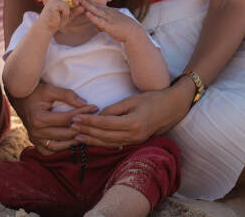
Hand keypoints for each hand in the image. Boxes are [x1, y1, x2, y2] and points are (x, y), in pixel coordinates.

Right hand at [10, 82, 98, 154]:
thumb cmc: (35, 92)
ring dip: (73, 141)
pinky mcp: (35, 142)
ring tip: (85, 133)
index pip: (67, 119)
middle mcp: (36, 132)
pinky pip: (49, 151)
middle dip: (82, 127)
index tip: (94, 107)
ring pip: (58, 146)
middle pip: (65, 134)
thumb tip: (84, 103)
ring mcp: (35, 139)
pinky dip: (60, 149)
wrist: (19, 98)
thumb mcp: (50, 89)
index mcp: (39, 119)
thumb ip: (67, 95)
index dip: (83, 113)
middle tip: (94, 121)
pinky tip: (70, 142)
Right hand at [36, 0, 83, 32]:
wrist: (46, 28)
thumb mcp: (69, 16)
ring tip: (67, 14)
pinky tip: (61, 16)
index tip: (81, 3)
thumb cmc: (57, 21)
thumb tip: (83, 8)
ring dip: (72, 6)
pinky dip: (66, 12)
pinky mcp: (52, 4)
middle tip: (77, 5)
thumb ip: (75, 11)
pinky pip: (65, 6)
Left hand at [70, 83, 191, 148]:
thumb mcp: (133, 100)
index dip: (89, 121)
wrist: (173, 108)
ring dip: (92, 140)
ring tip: (77, 136)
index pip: (105, 124)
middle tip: (72, 126)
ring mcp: (135, 141)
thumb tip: (99, 115)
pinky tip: (92, 141)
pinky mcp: (136, 142)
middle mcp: (134, 135)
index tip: (76, 118)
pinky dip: (102, 143)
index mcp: (133, 123)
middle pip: (105, 136)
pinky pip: (116, 144)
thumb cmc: (153, 100)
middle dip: (87, 131)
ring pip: (109, 143)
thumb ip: (115, 109)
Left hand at [82, 1, 143, 43]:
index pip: (97, 5)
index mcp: (109, 11)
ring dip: (88, 6)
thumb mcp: (112, 24)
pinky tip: (87, 14)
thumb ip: (103, 25)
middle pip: (95, 5)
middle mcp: (108, 13)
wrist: (133, 32)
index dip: (88, 1)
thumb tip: (96, 27)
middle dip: (86, 0)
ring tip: (80, 1)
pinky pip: (99, 21)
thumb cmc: (123, 29)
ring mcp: (108, 18)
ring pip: (96, 11)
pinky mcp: (109, 25)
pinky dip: (93, 17)